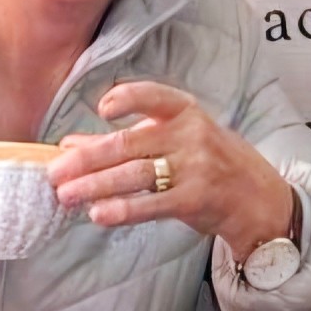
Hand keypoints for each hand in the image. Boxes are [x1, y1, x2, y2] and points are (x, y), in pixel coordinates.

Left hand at [49, 82, 295, 259]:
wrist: (256, 197)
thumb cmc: (209, 162)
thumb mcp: (173, 140)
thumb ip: (124, 140)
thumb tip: (69, 144)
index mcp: (184, 112)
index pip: (153, 96)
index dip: (127, 99)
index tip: (101, 110)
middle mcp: (190, 135)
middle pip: (129, 144)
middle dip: (86, 160)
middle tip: (55, 173)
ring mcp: (194, 168)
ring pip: (134, 175)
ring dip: (95, 186)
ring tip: (66, 195)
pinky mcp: (194, 199)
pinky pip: (151, 204)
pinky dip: (122, 209)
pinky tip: (98, 214)